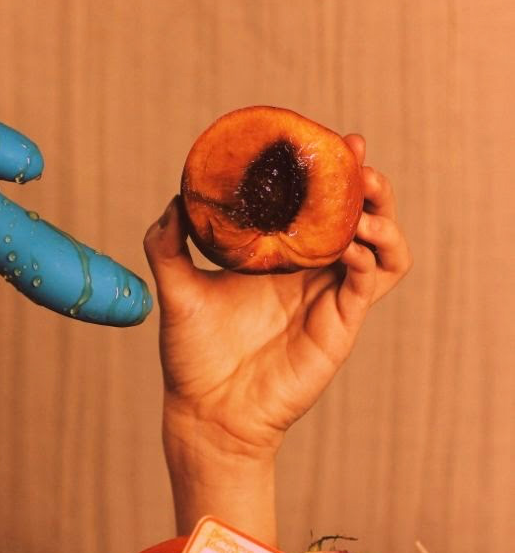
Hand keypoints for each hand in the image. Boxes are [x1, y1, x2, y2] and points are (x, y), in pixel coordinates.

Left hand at [143, 136, 411, 461]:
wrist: (205, 410)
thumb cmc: (193, 356)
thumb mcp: (176, 288)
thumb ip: (168, 242)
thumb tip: (175, 199)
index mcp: (280, 258)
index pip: (320, 206)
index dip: (334, 173)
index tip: (332, 141)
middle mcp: (311, 274)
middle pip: (362, 219)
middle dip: (367, 184)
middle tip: (355, 159)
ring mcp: (329, 300)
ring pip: (384, 250)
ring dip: (383, 219)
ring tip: (364, 201)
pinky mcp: (339, 328)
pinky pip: (370, 285)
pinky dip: (369, 259)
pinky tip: (350, 247)